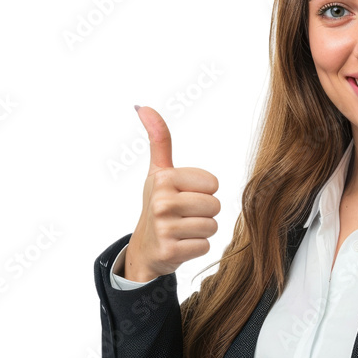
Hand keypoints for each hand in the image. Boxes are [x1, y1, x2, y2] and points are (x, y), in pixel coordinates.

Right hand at [125, 106, 220, 282]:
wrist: (145, 247)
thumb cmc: (159, 205)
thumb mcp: (159, 172)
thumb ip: (158, 139)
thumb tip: (142, 106)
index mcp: (163, 179)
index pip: (213, 184)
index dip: (204, 192)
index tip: (184, 196)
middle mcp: (161, 202)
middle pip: (215, 205)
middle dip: (204, 213)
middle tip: (185, 216)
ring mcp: (164, 228)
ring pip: (212, 226)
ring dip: (202, 231)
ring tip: (183, 230)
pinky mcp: (170, 251)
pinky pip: (205, 245)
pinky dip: (197, 247)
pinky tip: (180, 244)